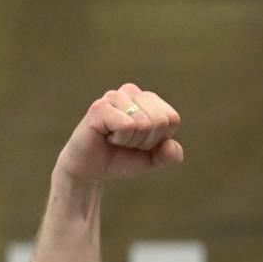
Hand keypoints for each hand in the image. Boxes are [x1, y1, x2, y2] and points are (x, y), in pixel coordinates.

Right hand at [54, 85, 184, 186]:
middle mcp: (131, 92)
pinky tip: (107, 136)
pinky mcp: (99, 107)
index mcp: (148, 99)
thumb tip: (171, 144)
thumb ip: (171, 155)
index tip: (142, 141)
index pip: (172, 118)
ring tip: (116, 138)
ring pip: (144, 123)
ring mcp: (114, 97)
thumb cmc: (122, 158)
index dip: (160, 138)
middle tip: (127, 141)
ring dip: (132, 141)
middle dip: (147, 140)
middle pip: (160, 120)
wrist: (91, 169)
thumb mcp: (154, 159)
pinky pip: (127, 125)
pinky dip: (121, 139)